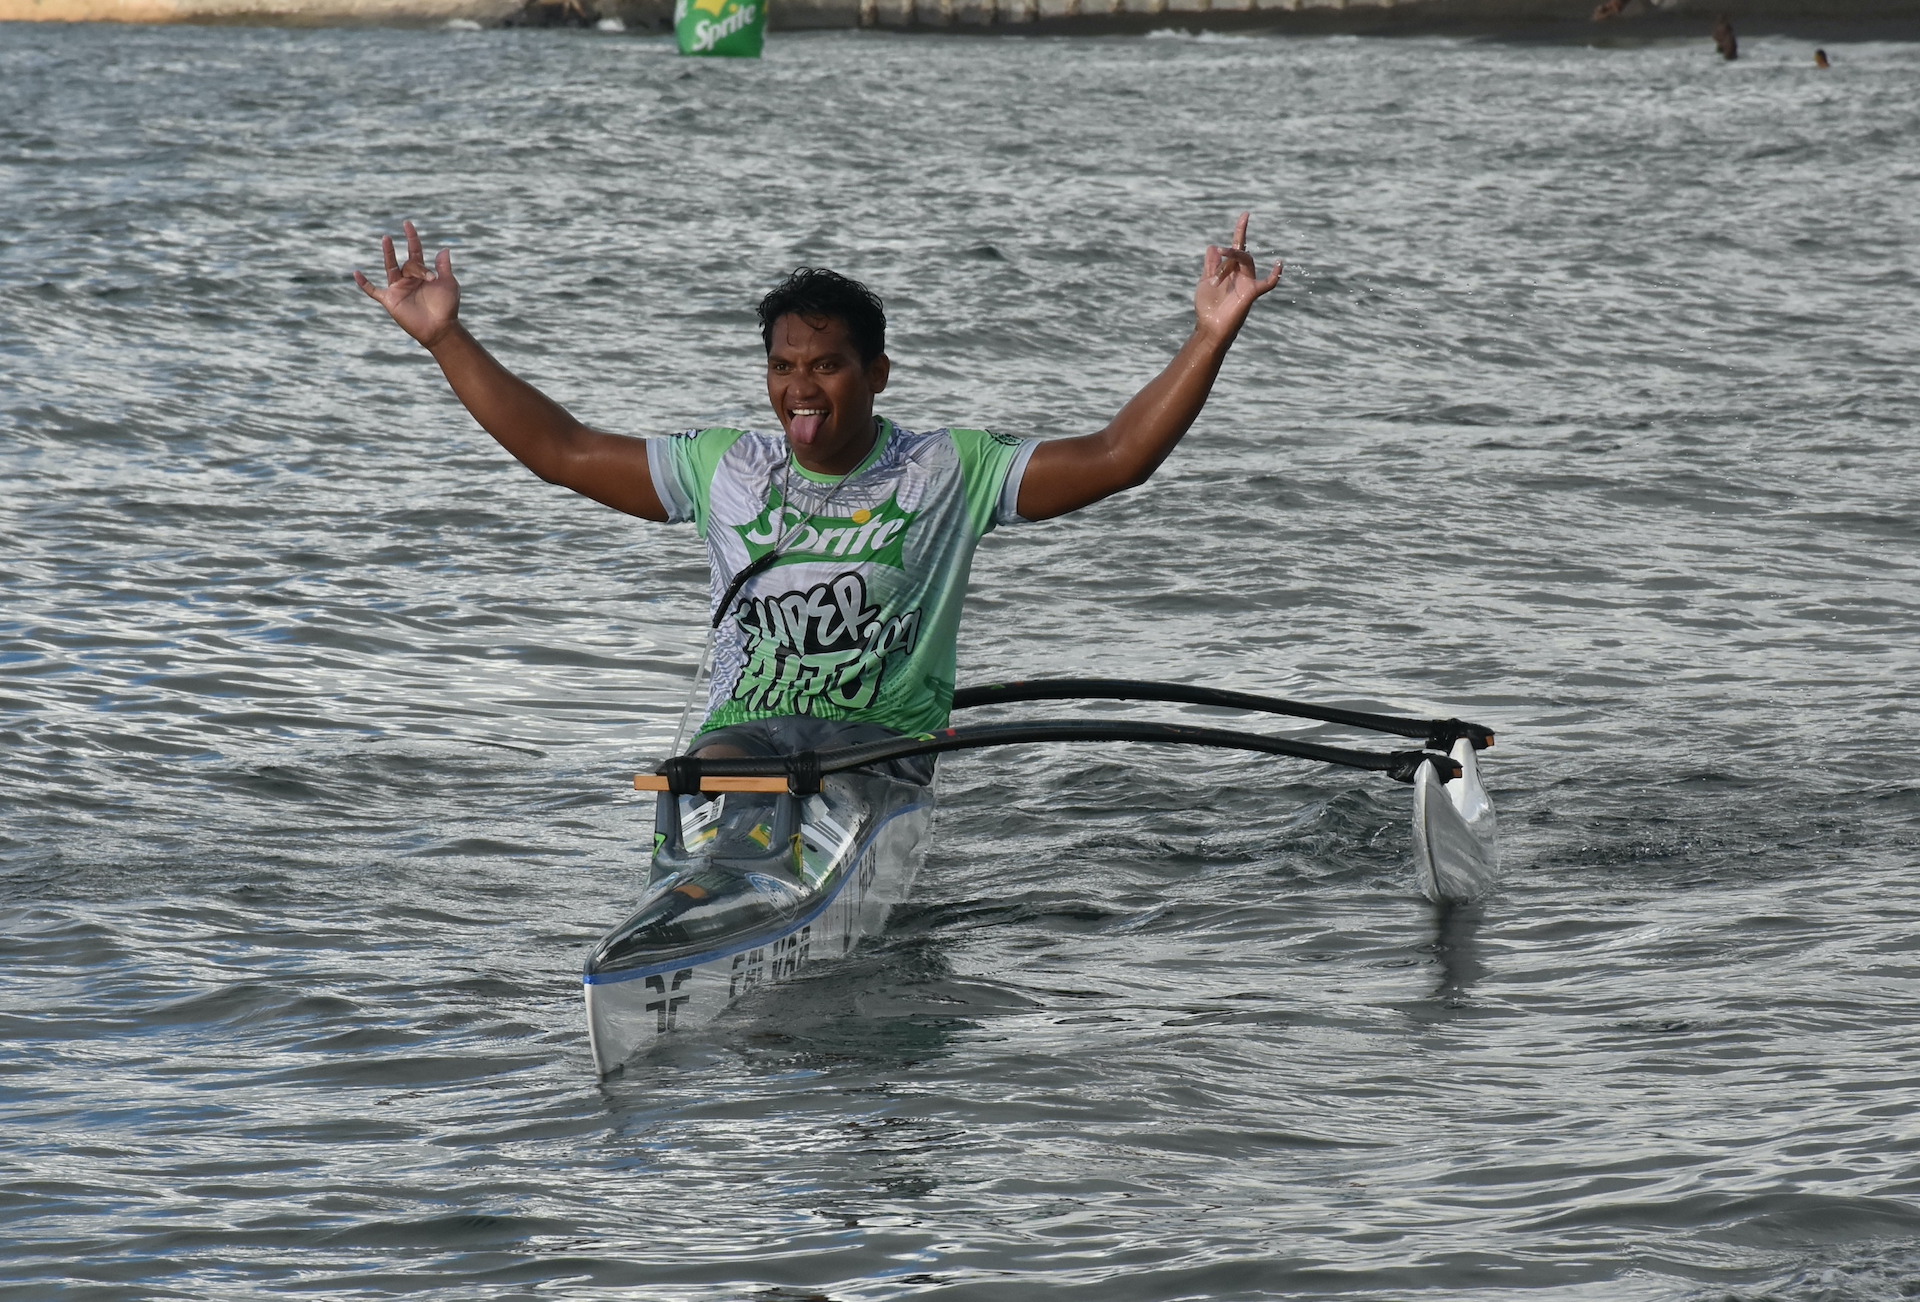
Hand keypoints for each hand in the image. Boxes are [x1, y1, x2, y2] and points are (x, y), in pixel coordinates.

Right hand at [354, 220, 459, 348]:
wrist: (440, 329)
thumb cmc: (447, 307)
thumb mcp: (449, 284)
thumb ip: (444, 267)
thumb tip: (444, 249)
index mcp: (422, 273)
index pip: (415, 251)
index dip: (412, 237)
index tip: (407, 223)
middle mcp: (408, 279)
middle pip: (408, 263)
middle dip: (419, 268)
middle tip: (429, 278)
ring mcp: (398, 288)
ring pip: (390, 268)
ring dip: (388, 254)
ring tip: (386, 239)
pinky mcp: (390, 300)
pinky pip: (373, 290)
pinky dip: (364, 283)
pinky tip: (356, 273)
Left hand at [1193, 212, 1282, 342]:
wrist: (1209, 327)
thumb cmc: (1208, 306)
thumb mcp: (1205, 280)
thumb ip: (1210, 265)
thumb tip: (1213, 246)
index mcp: (1231, 269)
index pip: (1238, 246)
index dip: (1241, 230)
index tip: (1246, 214)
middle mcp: (1241, 273)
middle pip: (1239, 253)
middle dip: (1227, 254)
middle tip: (1217, 261)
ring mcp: (1248, 282)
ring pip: (1245, 261)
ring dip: (1229, 264)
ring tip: (1217, 275)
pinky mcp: (1252, 293)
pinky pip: (1268, 283)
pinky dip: (1275, 275)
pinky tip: (1279, 264)